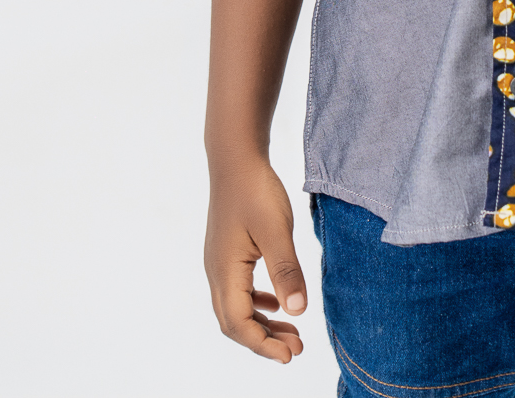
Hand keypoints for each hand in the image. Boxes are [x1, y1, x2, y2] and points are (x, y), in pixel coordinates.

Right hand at [205, 158, 307, 361]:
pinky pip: (239, 290)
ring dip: (262, 323)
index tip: (291, 355)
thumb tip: (298, 312)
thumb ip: (286, 271)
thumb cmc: (255, 190)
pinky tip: (277, 302)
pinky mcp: (227, 252)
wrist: (236, 159)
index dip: (263, 345)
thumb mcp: (277, 230)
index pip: (238, 324)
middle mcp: (216, 272)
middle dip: (264, 340)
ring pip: (237, 307)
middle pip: (234, 322)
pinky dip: (257, 303)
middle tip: (296, 348)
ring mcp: (220, 262)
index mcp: (225, 272)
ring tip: (292, 331)